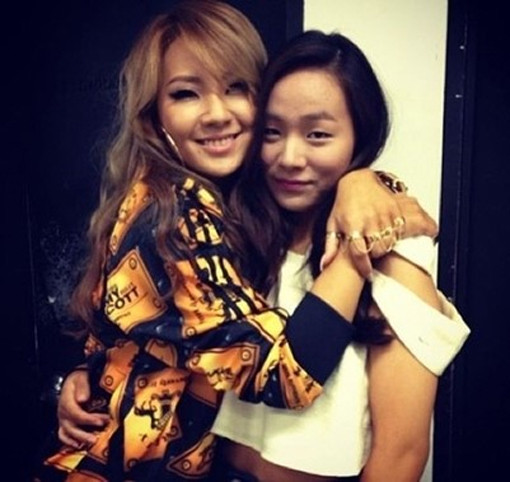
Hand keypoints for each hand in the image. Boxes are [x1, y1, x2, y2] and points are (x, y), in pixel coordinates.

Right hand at [57, 369, 108, 448]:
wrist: (74, 379)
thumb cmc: (79, 378)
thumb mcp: (81, 377)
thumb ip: (82, 387)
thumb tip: (82, 399)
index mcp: (66, 401)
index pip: (76, 413)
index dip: (88, 419)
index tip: (100, 420)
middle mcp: (63, 412)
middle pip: (71, 426)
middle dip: (84, 434)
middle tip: (96, 437)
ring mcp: (63, 418)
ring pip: (67, 433)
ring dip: (79, 439)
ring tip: (91, 442)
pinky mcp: (64, 422)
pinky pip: (63, 435)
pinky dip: (69, 442)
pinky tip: (78, 445)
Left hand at [321, 169, 437, 277]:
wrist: (358, 181)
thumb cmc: (343, 204)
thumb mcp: (333, 223)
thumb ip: (330, 246)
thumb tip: (324, 265)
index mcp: (352, 225)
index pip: (359, 252)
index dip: (363, 266)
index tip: (366, 272)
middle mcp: (368, 220)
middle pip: (377, 250)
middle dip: (374, 255)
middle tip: (370, 251)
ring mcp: (383, 214)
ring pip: (389, 242)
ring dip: (384, 246)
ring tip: (377, 242)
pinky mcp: (394, 210)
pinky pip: (398, 230)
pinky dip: (394, 236)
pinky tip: (387, 233)